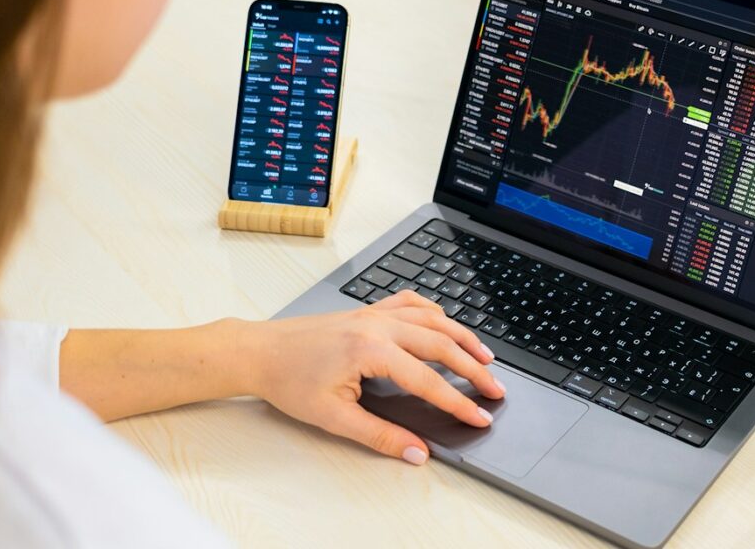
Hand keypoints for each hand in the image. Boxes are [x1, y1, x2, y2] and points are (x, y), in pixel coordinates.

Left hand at [245, 290, 505, 464]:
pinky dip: (433, 312)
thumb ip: (380, 436)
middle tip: (495, 388)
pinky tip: (444, 322)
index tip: (479, 417)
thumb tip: (416, 452)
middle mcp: (378, 325)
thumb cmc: (288, 380)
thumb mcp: (333, 417)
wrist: (259, 351)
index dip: (458, 402)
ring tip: (484, 356)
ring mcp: (373, 313)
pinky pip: (410, 303)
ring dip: (462, 336)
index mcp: (372, 350)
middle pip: (441, 343)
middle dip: (473, 368)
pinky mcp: (366, 311)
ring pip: (432, 318)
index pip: (429, 380)